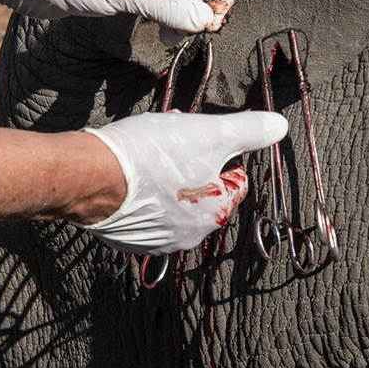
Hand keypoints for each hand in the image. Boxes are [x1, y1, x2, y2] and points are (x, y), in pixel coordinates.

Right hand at [77, 111, 287, 254]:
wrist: (90, 176)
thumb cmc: (150, 155)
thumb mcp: (209, 133)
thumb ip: (248, 130)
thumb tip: (279, 126)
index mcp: (216, 213)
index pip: (234, 178)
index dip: (217, 152)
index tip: (196, 138)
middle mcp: (190, 236)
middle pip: (203, 190)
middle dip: (191, 164)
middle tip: (169, 144)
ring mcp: (157, 242)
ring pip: (174, 201)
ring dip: (167, 179)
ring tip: (146, 156)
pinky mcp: (128, 240)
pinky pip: (146, 214)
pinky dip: (142, 196)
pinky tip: (129, 176)